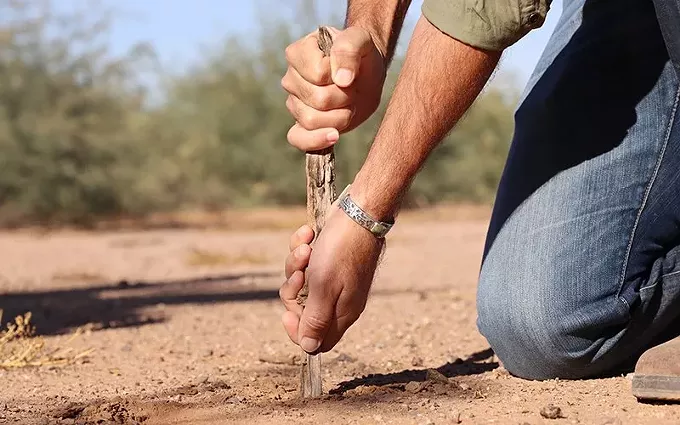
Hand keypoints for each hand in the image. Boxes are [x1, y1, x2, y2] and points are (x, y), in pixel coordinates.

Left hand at [279, 208, 383, 352]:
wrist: (359, 212)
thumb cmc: (342, 250)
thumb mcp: (324, 288)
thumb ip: (316, 320)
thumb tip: (309, 348)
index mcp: (342, 313)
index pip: (317, 341)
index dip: (298, 331)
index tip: (287, 313)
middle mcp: (339, 299)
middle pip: (304, 310)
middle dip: (293, 290)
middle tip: (300, 274)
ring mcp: (334, 279)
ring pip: (301, 283)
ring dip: (296, 264)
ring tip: (306, 248)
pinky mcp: (328, 260)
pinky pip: (305, 262)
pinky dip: (302, 248)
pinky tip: (309, 234)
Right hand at [281, 26, 386, 151]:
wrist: (367, 73)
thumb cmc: (361, 53)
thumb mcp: (361, 40)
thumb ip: (349, 49)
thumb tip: (342, 80)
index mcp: (297, 53)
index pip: (318, 74)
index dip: (340, 76)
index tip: (348, 69)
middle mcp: (290, 79)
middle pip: (317, 100)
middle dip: (344, 97)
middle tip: (352, 88)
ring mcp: (294, 103)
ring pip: (311, 121)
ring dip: (340, 116)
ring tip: (347, 103)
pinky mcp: (302, 124)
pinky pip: (298, 139)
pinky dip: (316, 140)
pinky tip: (335, 135)